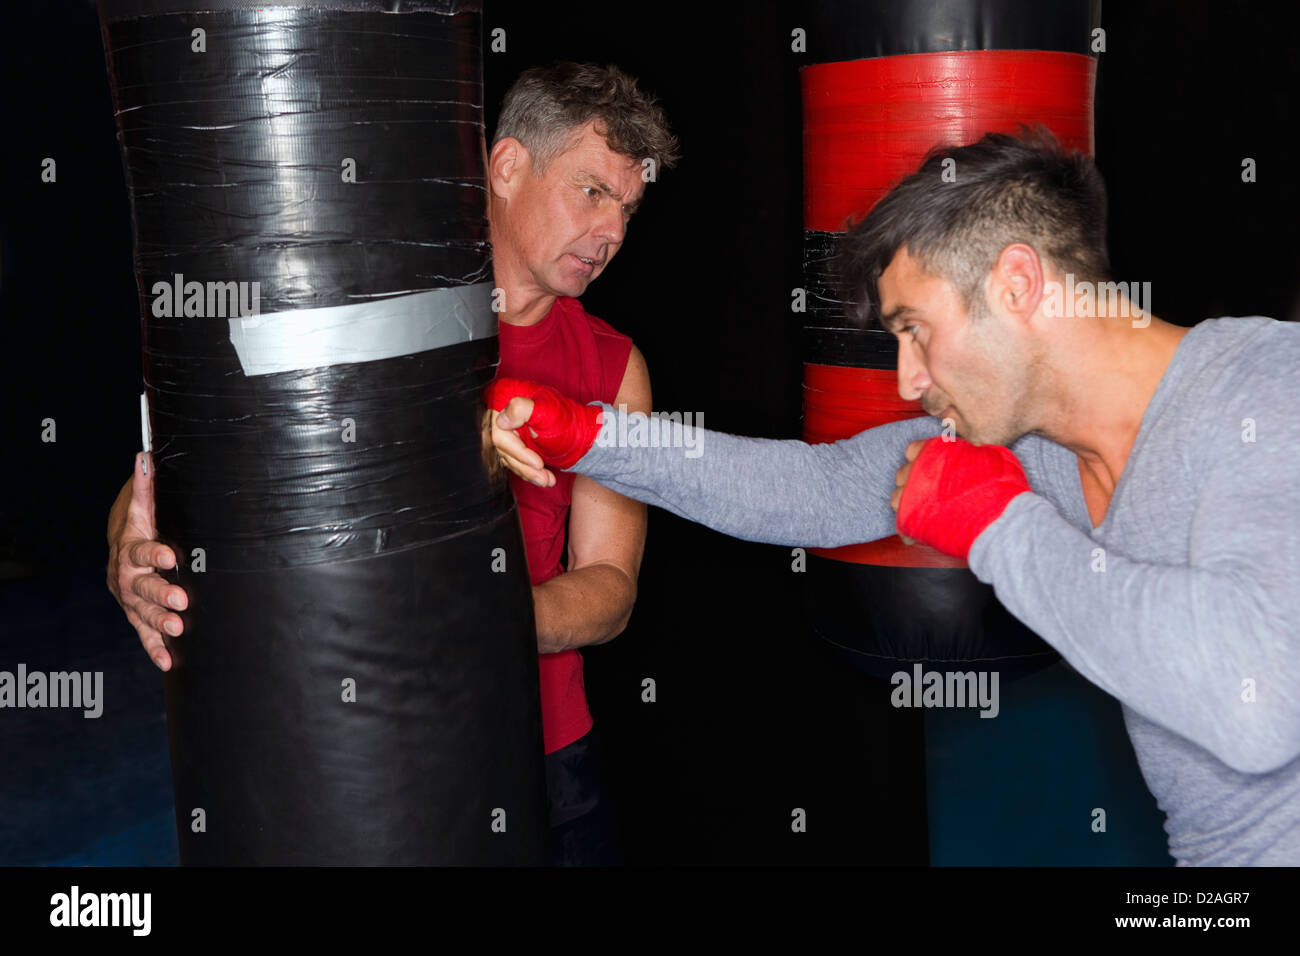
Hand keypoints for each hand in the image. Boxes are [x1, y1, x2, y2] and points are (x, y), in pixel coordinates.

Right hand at [107, 452, 186, 669]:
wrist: (122, 548)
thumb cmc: (142, 524)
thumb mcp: (142, 507)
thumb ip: (146, 487)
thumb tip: (146, 456)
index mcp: (129, 547)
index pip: (140, 550)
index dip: (154, 554)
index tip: (170, 556)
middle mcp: (126, 576)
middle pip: (141, 586)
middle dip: (160, 594)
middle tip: (181, 602)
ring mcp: (130, 599)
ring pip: (142, 613)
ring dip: (159, 622)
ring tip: (178, 629)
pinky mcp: (138, 616)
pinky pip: (143, 635)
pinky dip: (154, 648)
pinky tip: (168, 663)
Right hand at [490, 395, 556, 487]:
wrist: (579, 430)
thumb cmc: (564, 418)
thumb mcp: (546, 410)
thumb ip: (522, 409)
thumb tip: (501, 420)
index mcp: (505, 404)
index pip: (501, 435)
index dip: (519, 452)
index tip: (538, 464)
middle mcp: (502, 419)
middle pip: (505, 450)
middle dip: (526, 467)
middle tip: (545, 478)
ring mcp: (508, 433)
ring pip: (510, 460)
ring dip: (529, 474)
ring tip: (547, 480)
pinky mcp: (514, 446)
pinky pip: (516, 463)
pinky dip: (529, 473)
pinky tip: (544, 479)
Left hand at [891, 437, 1030, 560]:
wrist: (999, 516)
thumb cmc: (1001, 486)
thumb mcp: (992, 456)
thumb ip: (974, 453)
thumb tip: (973, 452)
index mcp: (936, 451)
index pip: (914, 450)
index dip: (921, 459)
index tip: (931, 469)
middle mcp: (920, 470)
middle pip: (903, 474)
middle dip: (912, 482)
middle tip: (929, 493)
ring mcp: (913, 494)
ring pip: (896, 497)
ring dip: (906, 504)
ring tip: (923, 513)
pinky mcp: (912, 518)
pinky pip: (902, 522)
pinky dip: (909, 528)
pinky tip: (917, 533)